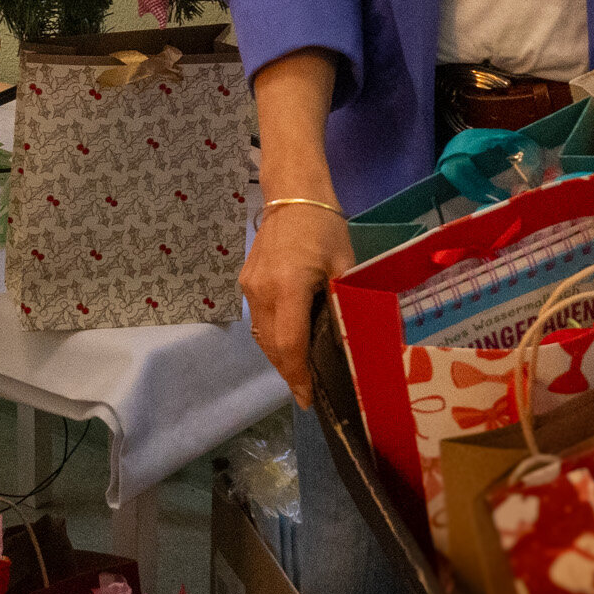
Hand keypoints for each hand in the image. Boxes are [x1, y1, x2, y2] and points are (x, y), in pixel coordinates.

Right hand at [242, 199, 352, 407]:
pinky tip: (288, 344)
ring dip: (279, 357)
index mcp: (288, 286)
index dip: (298, 375)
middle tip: (307, 393)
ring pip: (261, 336)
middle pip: (272, 345)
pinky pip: (258, 320)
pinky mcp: (245, 282)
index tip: (308, 398)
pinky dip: (272, 338)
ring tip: (300, 374)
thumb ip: (343, 303)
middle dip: (288, 372)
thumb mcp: (343, 265)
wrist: (293, 195)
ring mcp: (249, 287)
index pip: (290, 343)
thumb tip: (348, 341)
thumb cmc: (324, 229)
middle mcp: (261, 291)